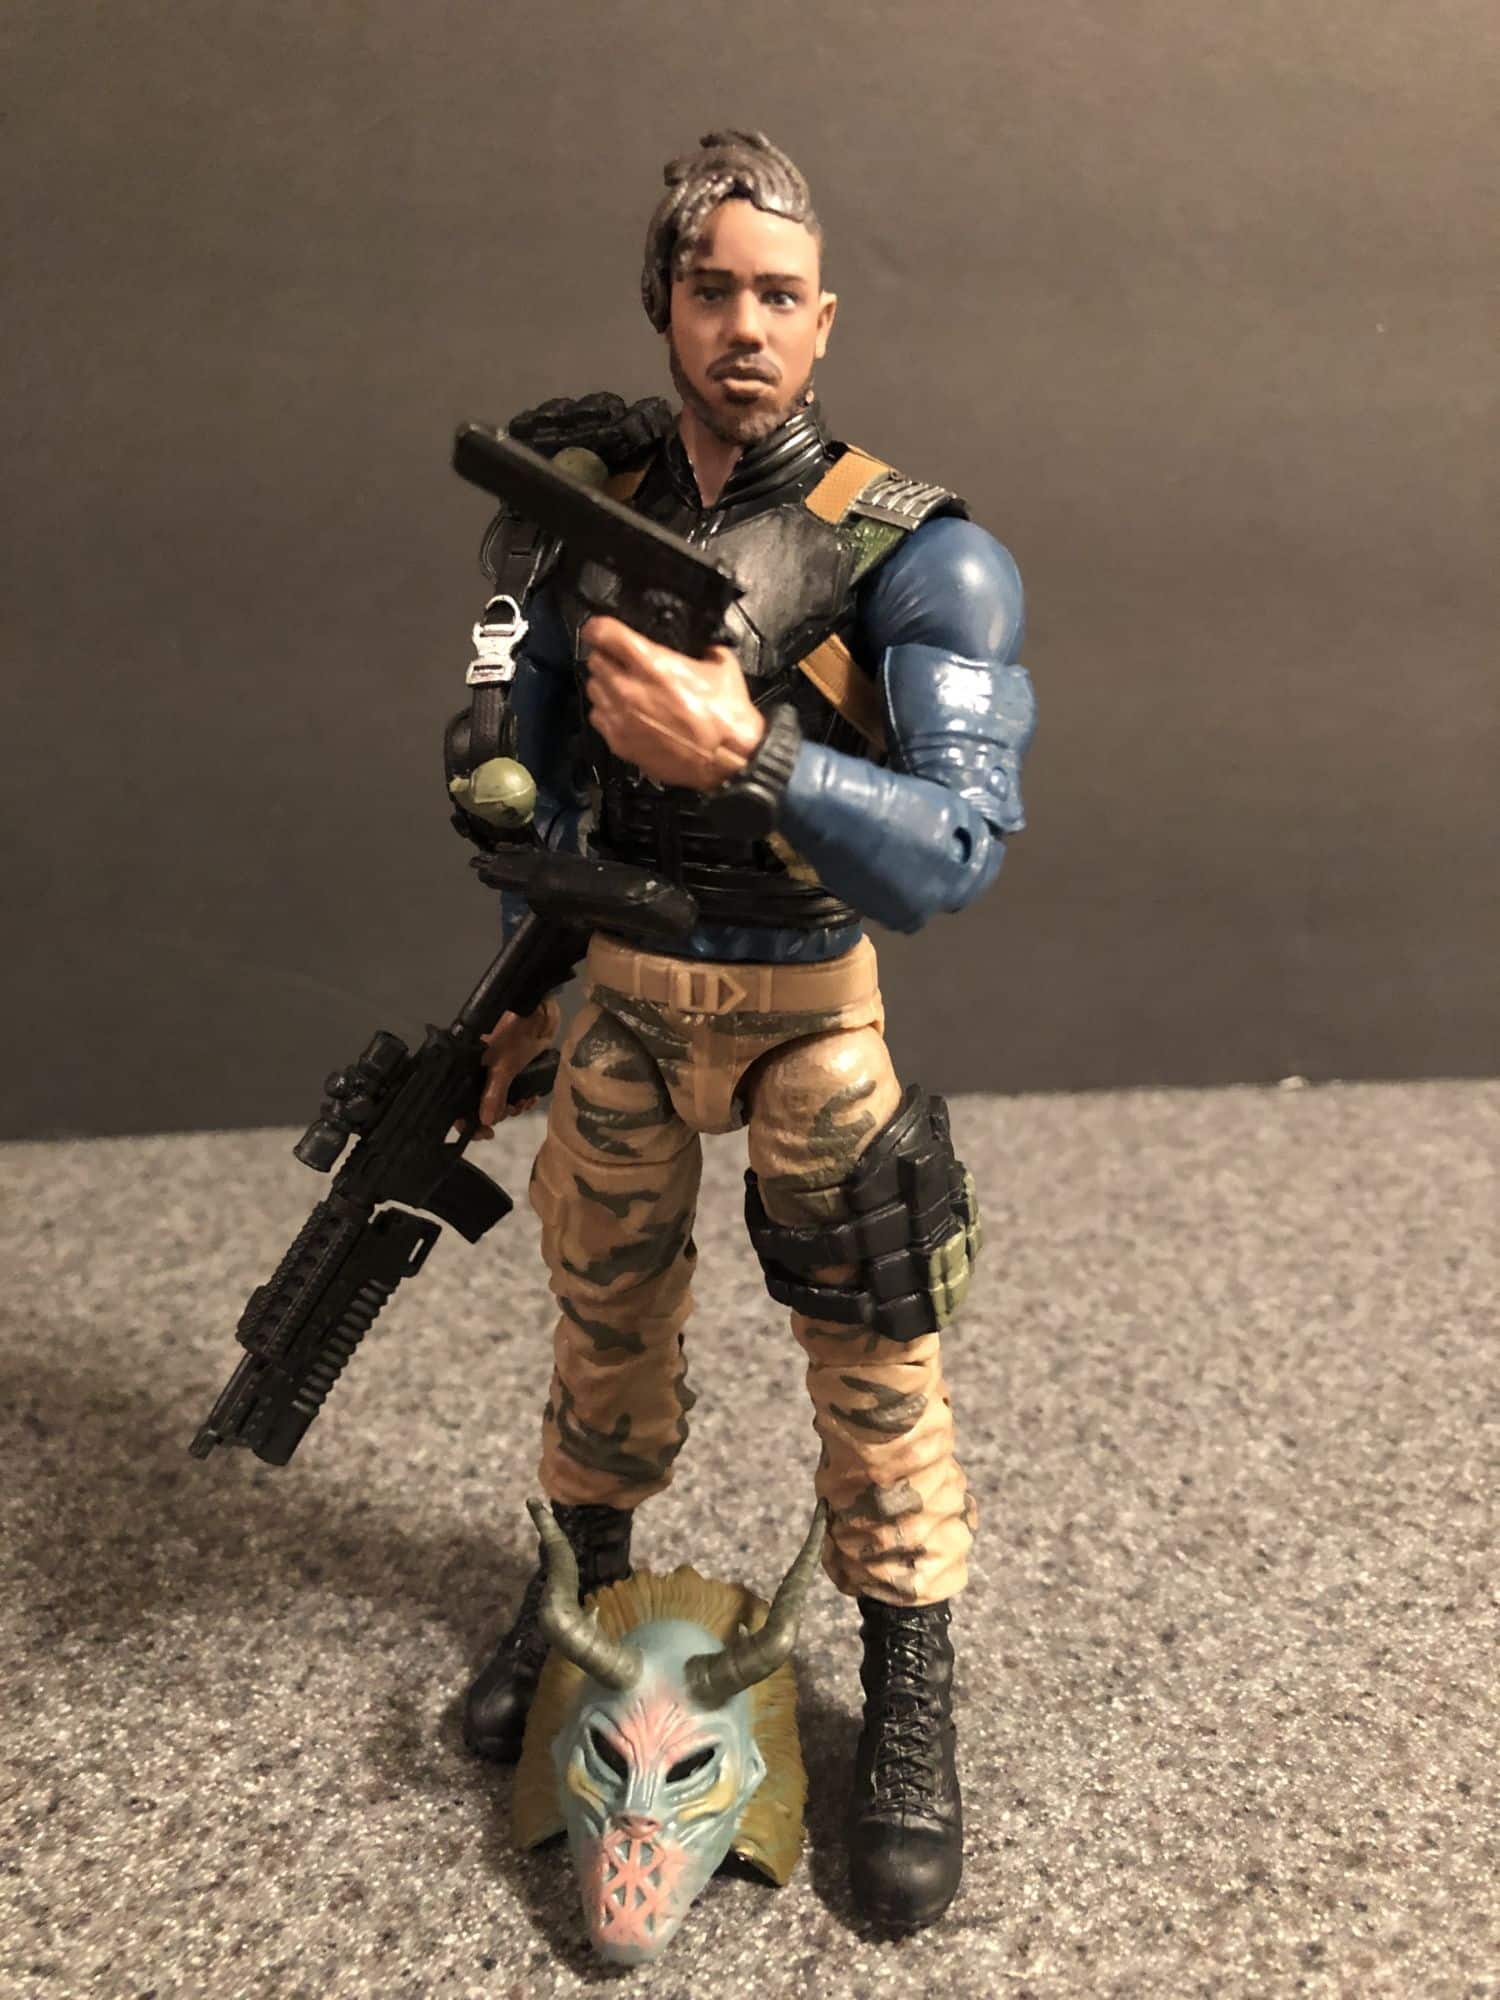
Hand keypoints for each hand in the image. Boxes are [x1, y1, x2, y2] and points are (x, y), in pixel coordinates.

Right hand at [473, 999, 561, 1137]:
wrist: (540, 1015)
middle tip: (513, 1110)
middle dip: (499, 1113)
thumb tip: (485, 1122)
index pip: (460, 1102)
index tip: (484, 1134)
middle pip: (483, 1106)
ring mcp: (498, 1072)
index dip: (469, 1121)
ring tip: (525, 1102)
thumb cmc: (516, 1038)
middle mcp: (480, 1073)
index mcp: (469, 1070)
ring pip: (502, 1101)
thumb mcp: (503, 1068)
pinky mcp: (516, 1071)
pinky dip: (524, 1098)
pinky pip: (516, 1092)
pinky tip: (532, 1097)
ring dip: (515, 1107)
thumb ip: (494, 1095)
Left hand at [582, 614, 766, 790]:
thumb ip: (700, 651)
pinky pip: (598, 717)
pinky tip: (624, 712)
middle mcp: (629, 688)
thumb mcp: (721, 666)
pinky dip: (607, 712)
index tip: (600, 630)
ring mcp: (621, 716)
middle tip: (619, 661)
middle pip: (595, 660)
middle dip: (606, 657)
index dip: (599, 628)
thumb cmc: (726, 717)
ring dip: (604, 684)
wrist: (728, 760)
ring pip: (593, 688)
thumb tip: (698, 648)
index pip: (602, 633)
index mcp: (651, 663)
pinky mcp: (619, 741)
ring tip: (622, 688)